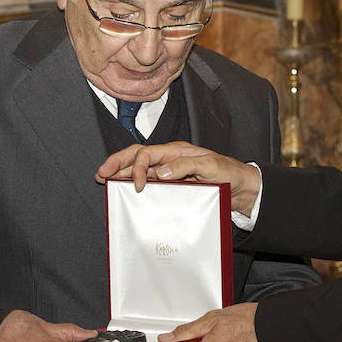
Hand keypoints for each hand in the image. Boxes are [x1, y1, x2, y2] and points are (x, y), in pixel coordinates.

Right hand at [96, 142, 261, 214]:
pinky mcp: (171, 185)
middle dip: (117, 163)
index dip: (137, 167)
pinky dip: (133, 184)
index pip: (147, 153)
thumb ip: (186, 166)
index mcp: (175, 151)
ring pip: (138, 169)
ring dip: (121, 173)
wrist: (240, 188)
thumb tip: (160, 172)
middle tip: (101, 172)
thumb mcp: (210, 166)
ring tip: (105, 179)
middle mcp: (169, 159)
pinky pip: (148, 183)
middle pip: (136, 157)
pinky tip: (123, 190)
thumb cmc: (228, 173)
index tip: (137, 185)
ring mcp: (168, 172)